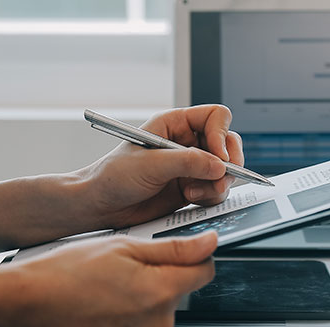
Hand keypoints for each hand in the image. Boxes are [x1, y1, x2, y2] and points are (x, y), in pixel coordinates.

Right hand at [5, 231, 216, 326]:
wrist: (31, 305)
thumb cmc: (67, 274)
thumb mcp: (124, 246)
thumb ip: (174, 248)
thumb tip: (208, 243)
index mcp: (161, 291)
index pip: (205, 271)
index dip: (195, 253)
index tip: (180, 246)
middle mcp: (158, 320)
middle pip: (182, 287)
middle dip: (164, 271)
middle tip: (129, 260)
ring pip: (162, 303)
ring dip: (148, 289)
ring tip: (113, 279)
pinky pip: (145, 319)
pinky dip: (133, 306)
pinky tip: (107, 295)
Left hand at [80, 105, 244, 228]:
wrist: (101, 206)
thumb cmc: (114, 177)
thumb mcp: (150, 164)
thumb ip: (187, 162)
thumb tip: (220, 166)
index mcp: (175, 124)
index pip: (215, 117)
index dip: (221, 135)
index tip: (218, 158)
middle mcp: (186, 143)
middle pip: (227, 143)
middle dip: (228, 163)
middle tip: (219, 179)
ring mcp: (191, 167)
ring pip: (226, 170)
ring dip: (217, 183)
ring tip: (193, 193)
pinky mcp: (191, 188)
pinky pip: (216, 190)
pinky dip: (210, 196)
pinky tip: (190, 198)